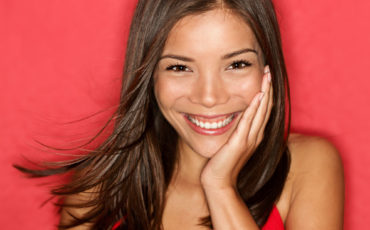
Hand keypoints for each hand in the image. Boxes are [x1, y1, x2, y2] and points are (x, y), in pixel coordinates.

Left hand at [200, 66, 272, 190]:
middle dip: (268, 88)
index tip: (266, 76)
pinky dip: (253, 108)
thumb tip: (232, 116)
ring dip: (264, 93)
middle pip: (266, 107)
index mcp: (254, 135)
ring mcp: (249, 140)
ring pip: (260, 112)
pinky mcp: (239, 144)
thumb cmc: (222, 164)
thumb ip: (236, 131)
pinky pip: (248, 122)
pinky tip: (257, 95)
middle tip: (270, 69)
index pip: (263, 110)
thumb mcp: (231, 143)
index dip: (266, 93)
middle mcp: (255, 136)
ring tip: (267, 75)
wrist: (218, 182)